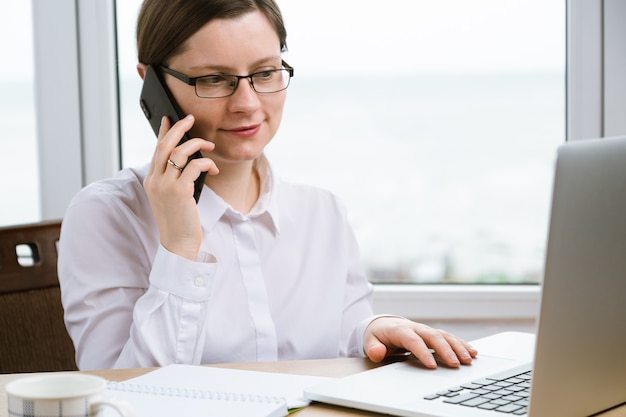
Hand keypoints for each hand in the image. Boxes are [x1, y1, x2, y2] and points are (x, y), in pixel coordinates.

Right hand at [143, 114, 217, 259]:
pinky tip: (213, 168)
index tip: (170, 119)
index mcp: (150, 181)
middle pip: (165, 145)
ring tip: (209, 145)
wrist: (178, 243)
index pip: (156, 150)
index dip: (163, 132)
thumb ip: (172, 179)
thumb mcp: (169, 197)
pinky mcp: (180, 191)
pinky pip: (194, 166)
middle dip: (178, 128)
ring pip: (180, 152)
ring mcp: (166, 185)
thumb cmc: (178, 221)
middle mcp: (155, 180)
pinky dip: (206, 163)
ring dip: (197, 145)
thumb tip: (186, 161)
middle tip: (190, 119)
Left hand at [363, 317, 477, 368]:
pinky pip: (449, 337)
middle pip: (434, 337)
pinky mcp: (433, 333)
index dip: (423, 352)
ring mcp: (426, 330)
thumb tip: (377, 352)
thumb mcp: (370, 341)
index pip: (413, 341)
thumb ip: (373, 348)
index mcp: (401, 330)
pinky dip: (462, 344)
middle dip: (446, 350)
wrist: (383, 324)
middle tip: (455, 364)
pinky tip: (472, 352)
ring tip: (468, 360)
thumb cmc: (378, 335)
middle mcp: (416, 328)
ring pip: (445, 336)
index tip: (432, 366)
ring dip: (458, 347)